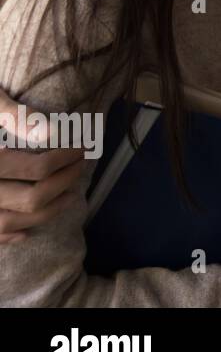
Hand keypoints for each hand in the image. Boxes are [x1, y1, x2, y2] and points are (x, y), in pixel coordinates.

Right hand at [0, 90, 86, 243]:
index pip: (35, 167)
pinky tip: (27, 231)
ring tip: (69, 197)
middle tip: (80, 168)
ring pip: (12, 222)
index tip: (81, 149)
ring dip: (46, 213)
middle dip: (63, 183)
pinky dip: (8, 236)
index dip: (64, 159)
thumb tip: (51, 130)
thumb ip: (12, 114)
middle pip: (30, 197)